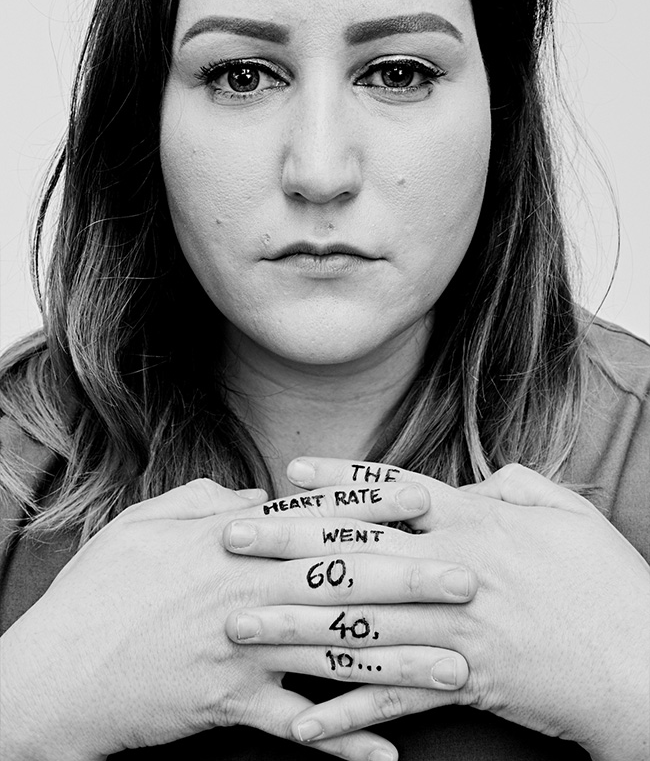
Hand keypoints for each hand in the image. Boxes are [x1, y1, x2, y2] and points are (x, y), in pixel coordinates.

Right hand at [0, 478, 439, 760]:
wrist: (54, 672)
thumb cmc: (99, 591)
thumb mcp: (146, 523)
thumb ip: (206, 500)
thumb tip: (256, 492)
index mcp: (230, 542)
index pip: (314, 519)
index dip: (373, 508)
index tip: (426, 499)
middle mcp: (246, 593)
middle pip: (343, 582)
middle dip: (411, 579)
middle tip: (468, 579)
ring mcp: (241, 652)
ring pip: (336, 654)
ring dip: (401, 663)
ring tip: (457, 667)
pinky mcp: (229, 706)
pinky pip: (296, 728)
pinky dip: (343, 746)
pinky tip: (390, 757)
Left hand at [225, 458, 649, 760]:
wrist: (640, 661)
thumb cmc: (606, 580)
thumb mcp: (565, 512)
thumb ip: (515, 485)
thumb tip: (478, 478)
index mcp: (472, 521)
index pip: (391, 491)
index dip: (338, 479)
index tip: (288, 474)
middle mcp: (450, 570)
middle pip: (353, 553)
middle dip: (287, 546)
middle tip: (230, 541)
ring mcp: (452, 628)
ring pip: (357, 624)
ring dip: (293, 628)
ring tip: (240, 628)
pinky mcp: (462, 682)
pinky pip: (393, 698)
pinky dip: (347, 714)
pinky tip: (301, 723)